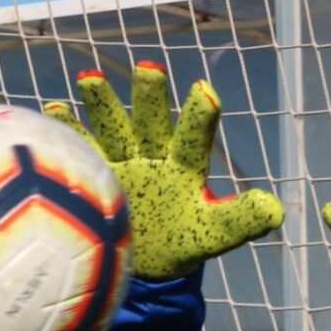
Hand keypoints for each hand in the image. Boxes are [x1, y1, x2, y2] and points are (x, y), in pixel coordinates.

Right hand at [44, 62, 282, 280]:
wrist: (146, 261)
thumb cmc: (185, 242)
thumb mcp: (214, 233)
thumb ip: (241, 220)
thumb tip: (275, 209)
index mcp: (185, 167)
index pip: (196, 138)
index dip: (201, 117)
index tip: (207, 91)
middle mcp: (154, 156)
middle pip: (153, 122)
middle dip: (151, 98)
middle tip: (150, 69)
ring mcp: (122, 162)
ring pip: (114, 128)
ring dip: (103, 104)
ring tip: (89, 76)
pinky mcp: (97, 173)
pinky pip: (82, 148)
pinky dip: (69, 131)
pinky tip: (56, 109)